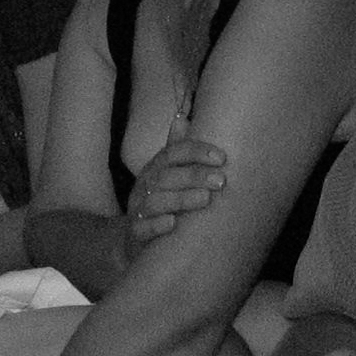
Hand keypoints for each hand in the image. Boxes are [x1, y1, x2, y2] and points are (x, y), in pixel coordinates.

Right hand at [123, 119, 226, 256]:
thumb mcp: (167, 173)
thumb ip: (176, 149)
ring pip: (155, 201)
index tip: (221, 158)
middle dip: (194, 176)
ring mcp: (137, 209)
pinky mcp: (135, 233)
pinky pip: (141, 227)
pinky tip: (173, 224)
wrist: (134, 237)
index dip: (196, 152)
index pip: (173, 153)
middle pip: (166, 176)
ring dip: (181, 199)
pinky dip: (156, 225)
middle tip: (221, 181)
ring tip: (205, 199)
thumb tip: (183, 117)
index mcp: (155, 168)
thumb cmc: (160, 199)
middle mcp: (144, 186)